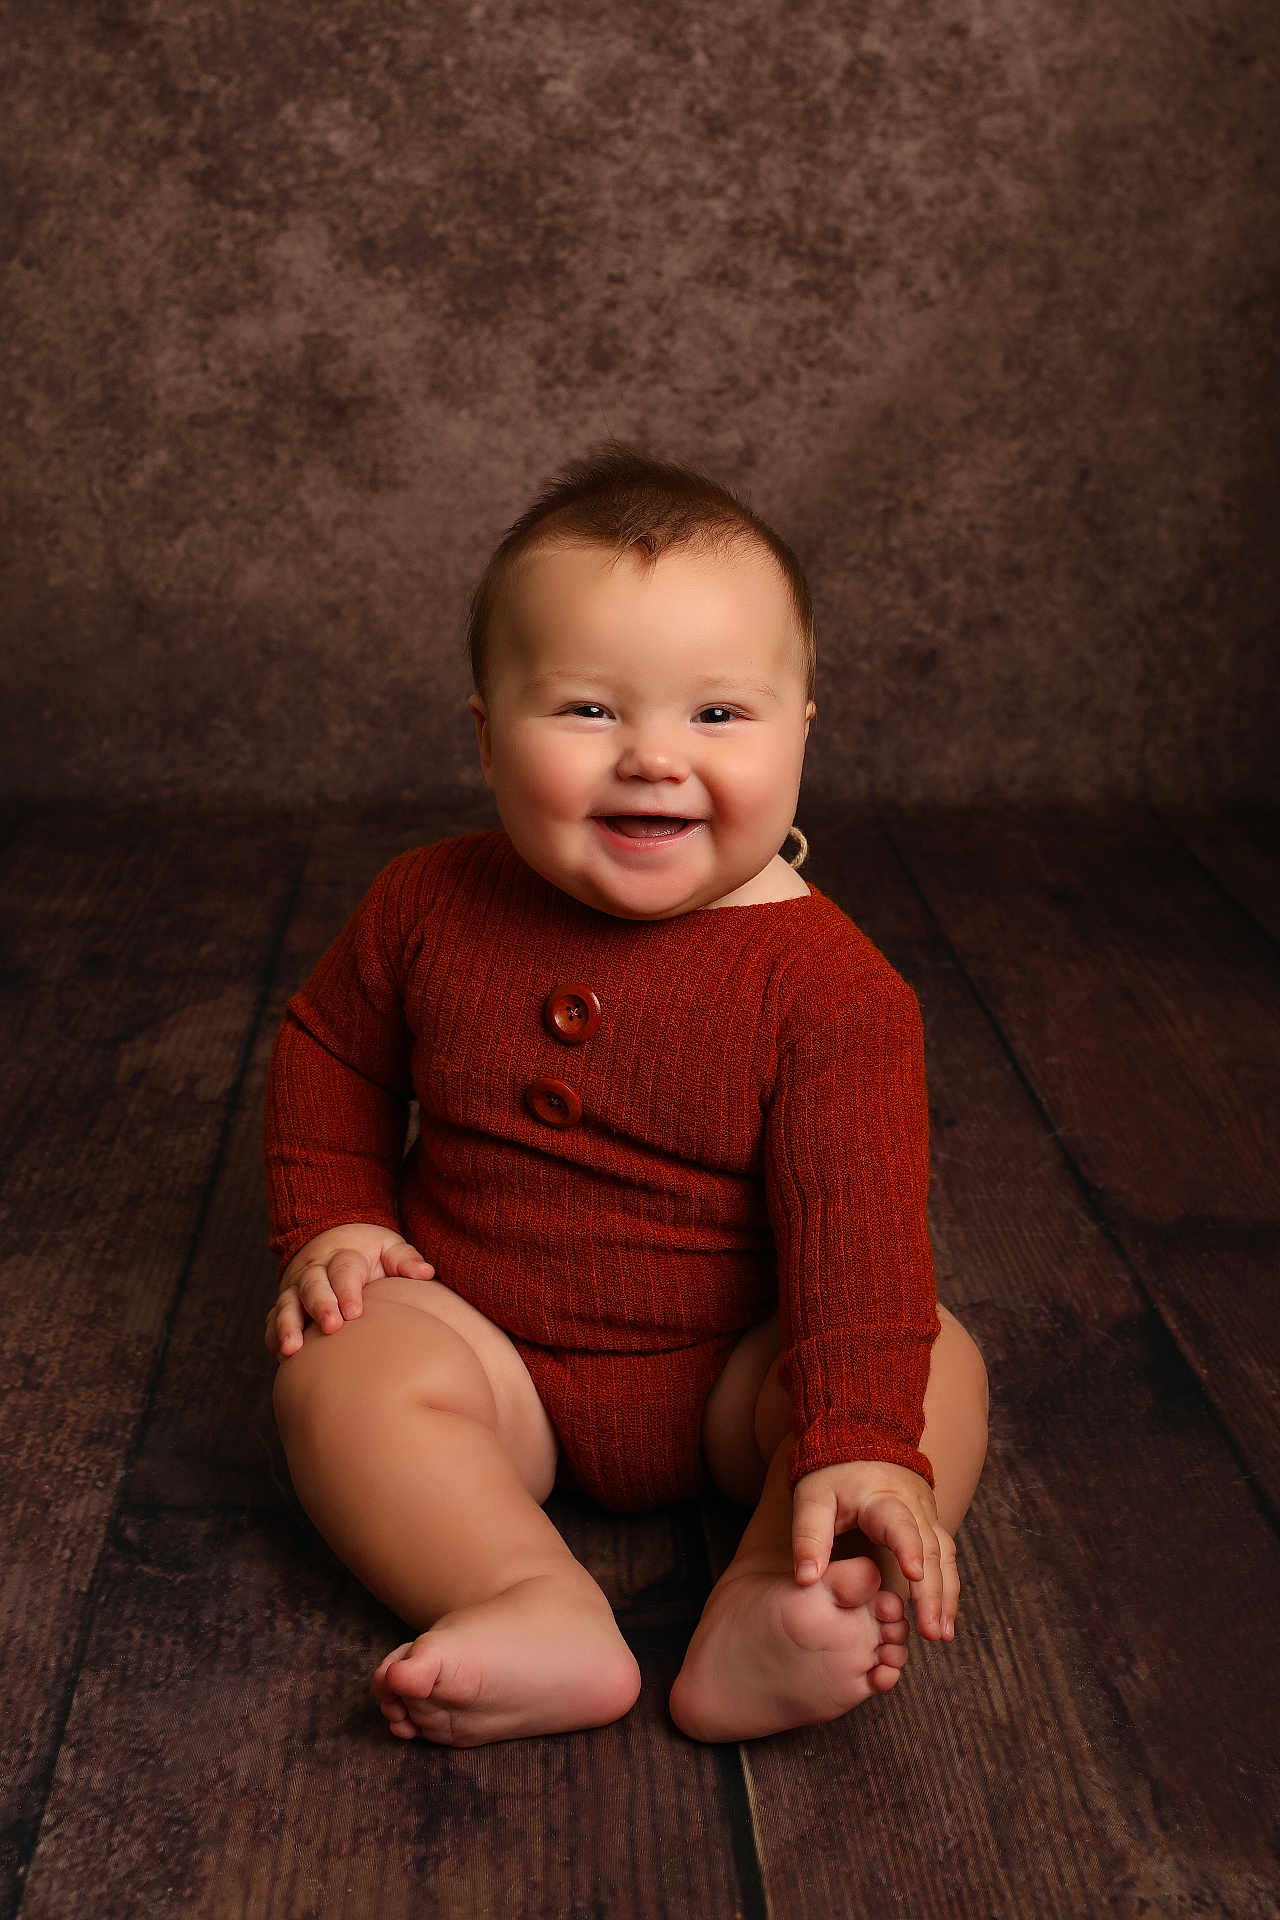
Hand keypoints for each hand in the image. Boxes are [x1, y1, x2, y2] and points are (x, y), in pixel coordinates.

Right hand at [266, 1224, 434, 1357]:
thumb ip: (404, 1260)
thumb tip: (426, 1272)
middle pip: (313, 1286)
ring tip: (291, 1349)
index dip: (347, 1290)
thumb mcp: (388, 1248)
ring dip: (288, 1325)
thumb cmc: (370, 1254)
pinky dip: (274, 1335)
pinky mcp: (286, 1305)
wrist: (332, 1242)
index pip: (343, 1270)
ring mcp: (296, 1288)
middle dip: (320, 1306)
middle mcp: (315, 1271)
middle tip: (331, 1327)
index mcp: (343, 1256)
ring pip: (287, 1304)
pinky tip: (280, 1355)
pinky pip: (274, 1320)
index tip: (355, 1312)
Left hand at [791, 1459, 958, 1642]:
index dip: (908, 1548)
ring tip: (943, 1635)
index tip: (913, 1576)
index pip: (900, 1524)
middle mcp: (914, 1507)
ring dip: (946, 1596)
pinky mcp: (930, 1524)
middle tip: (931, 1633)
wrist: (862, 1438)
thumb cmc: (833, 1473)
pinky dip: (948, 1588)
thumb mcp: (812, 1498)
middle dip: (932, 1594)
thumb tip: (806, 1579)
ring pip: (945, 1557)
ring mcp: (926, 1514)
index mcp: (883, 1498)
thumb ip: (808, 1536)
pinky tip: (944, 1618)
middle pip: (931, 1550)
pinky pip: (945, 1558)